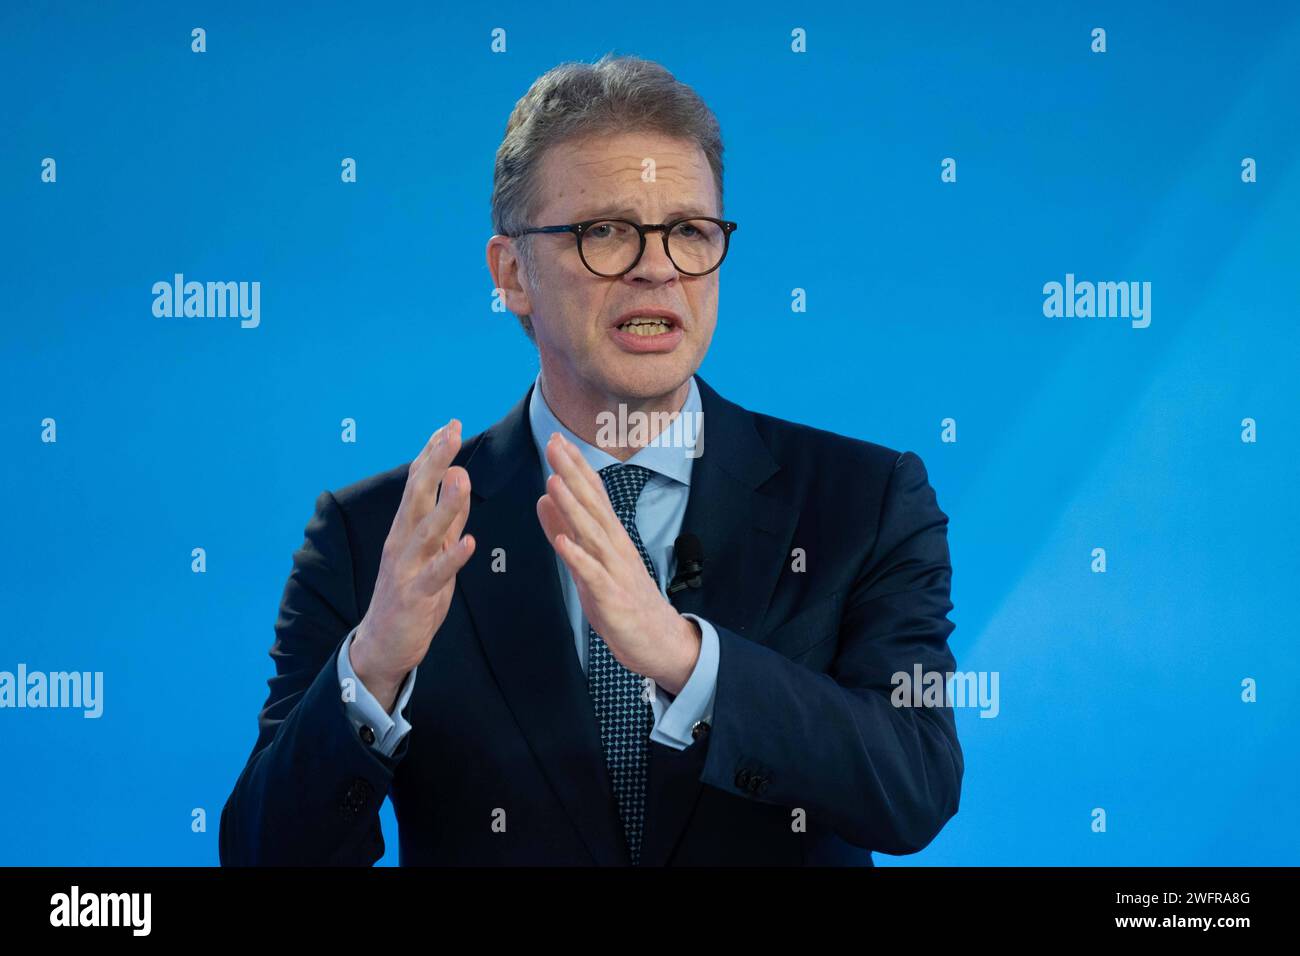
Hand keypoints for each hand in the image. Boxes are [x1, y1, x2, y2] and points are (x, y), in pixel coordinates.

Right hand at [351, 419, 474, 709]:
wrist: (384, 644)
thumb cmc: (412, 592)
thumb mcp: (434, 549)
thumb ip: (447, 516)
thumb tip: (458, 474)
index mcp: (407, 528)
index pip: (418, 483)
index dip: (432, 454)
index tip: (448, 425)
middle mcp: (402, 542)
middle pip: (417, 496)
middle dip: (433, 464)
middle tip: (449, 433)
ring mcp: (407, 568)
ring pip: (426, 531)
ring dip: (445, 504)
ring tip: (462, 478)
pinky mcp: (415, 595)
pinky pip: (436, 574)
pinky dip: (452, 558)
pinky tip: (468, 543)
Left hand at [535, 432, 700, 694]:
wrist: (660, 642)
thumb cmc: (624, 601)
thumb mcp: (588, 561)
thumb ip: (564, 530)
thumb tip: (543, 500)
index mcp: (609, 538)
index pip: (592, 495)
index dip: (575, 467)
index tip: (558, 439)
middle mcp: (615, 547)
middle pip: (592, 504)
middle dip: (572, 474)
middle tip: (555, 443)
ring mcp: (614, 571)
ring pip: (592, 534)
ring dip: (572, 508)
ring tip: (554, 482)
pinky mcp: (611, 597)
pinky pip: (593, 575)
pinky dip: (578, 558)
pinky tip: (563, 543)